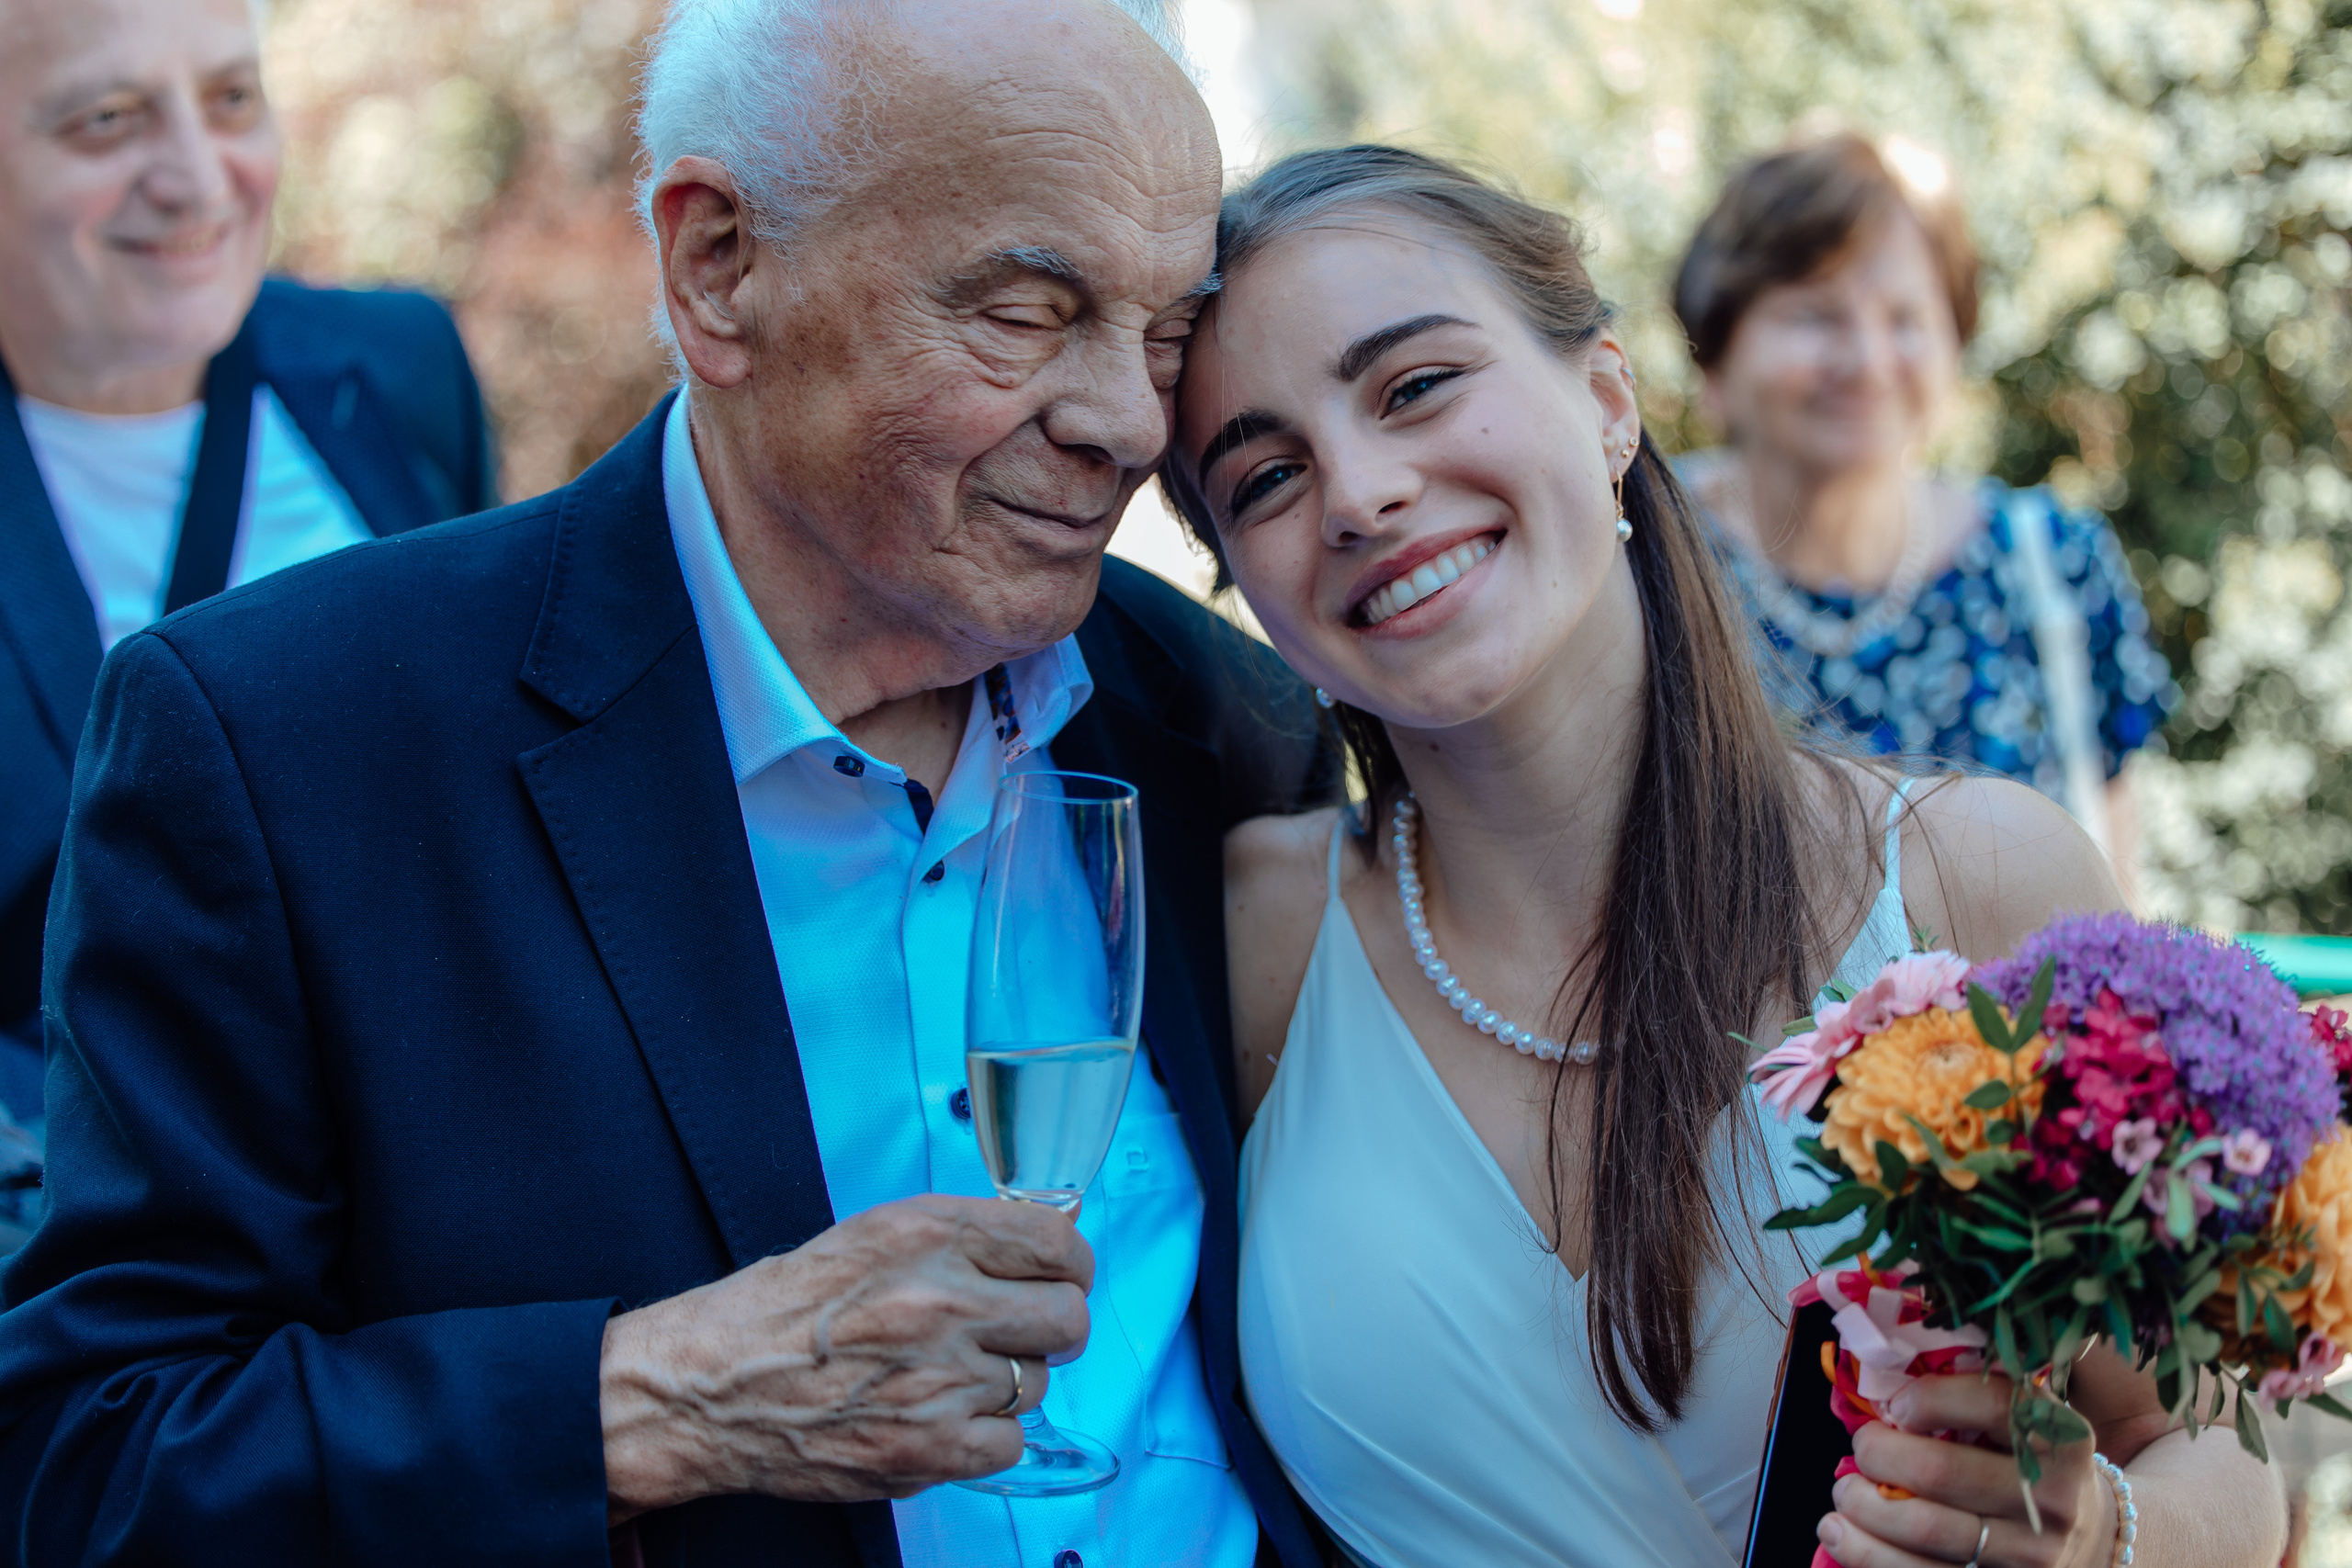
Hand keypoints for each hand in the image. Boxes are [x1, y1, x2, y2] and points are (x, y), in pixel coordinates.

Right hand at [598, 1194, 1092, 1521]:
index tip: (1056, 1277)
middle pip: (1069, 1318)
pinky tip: (939, 1417)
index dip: (1068, 1265)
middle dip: (1051, 1326)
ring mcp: (939, 1379)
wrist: (709, 1385)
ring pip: (1038, 1383)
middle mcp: (941, 1301)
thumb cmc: (786, 1308)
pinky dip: (983, 1437)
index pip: (1059, 1243)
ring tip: (944, 1375)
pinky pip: (1010, 1442)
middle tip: (1016, 1332)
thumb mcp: (874, 1235)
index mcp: (930, 1235)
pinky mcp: (929, 1448)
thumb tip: (1048, 1243)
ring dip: (1005, 1382)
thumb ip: (961, 1237)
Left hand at [1818, 1373, 2115, 1567]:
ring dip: (1861, 1506)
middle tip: (1862, 1448)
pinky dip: (1866, 1553)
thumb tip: (1879, 1385)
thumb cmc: (2032, 1466)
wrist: (2090, 1541)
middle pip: (1939, 1472)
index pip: (1991, 1405)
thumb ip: (1970, 1399)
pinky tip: (1840, 1533)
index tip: (1895, 1406)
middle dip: (1878, 1454)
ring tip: (1845, 1491)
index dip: (1929, 1399)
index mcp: (2060, 1439)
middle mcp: (2051, 1500)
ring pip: (1923, 1530)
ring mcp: (2030, 1555)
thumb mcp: (2025, 1425)